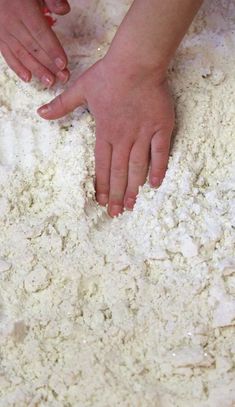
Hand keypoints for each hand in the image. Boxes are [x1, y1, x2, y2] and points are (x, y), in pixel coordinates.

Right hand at [0, 0, 69, 85]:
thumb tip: (64, 10)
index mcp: (23, 8)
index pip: (40, 33)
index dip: (52, 50)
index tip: (63, 64)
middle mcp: (11, 21)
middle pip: (33, 48)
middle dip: (49, 65)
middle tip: (63, 77)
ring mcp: (3, 31)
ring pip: (21, 54)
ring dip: (37, 70)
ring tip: (50, 82)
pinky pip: (7, 55)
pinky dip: (17, 68)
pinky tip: (28, 78)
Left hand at [37, 57, 174, 216]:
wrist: (136, 62)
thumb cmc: (108, 75)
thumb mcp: (80, 89)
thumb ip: (62, 105)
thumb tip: (40, 112)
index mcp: (104, 132)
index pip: (101, 165)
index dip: (102, 185)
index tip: (101, 201)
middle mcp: (123, 138)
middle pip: (119, 171)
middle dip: (116, 194)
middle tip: (115, 213)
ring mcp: (142, 134)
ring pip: (137, 167)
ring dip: (133, 188)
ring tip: (131, 205)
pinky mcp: (160, 128)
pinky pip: (160, 153)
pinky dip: (158, 169)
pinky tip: (154, 185)